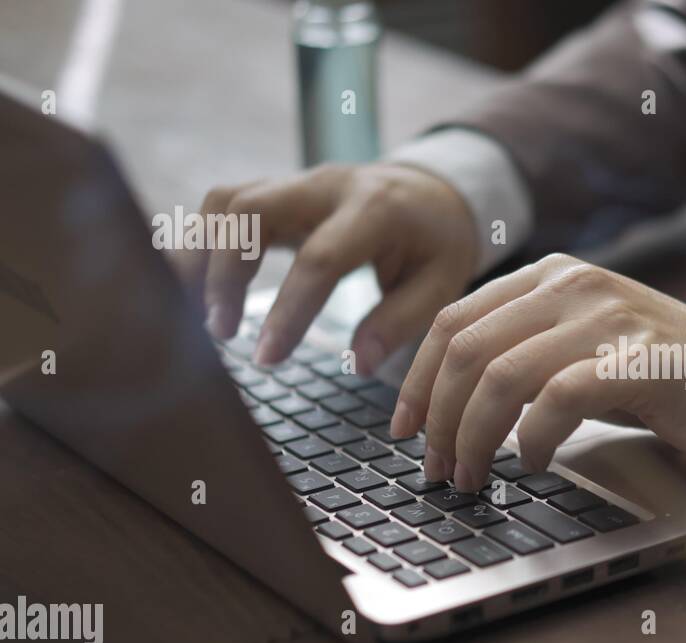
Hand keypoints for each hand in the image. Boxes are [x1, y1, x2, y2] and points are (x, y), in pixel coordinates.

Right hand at [175, 162, 478, 372]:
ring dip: (200, 256)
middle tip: (220, 333)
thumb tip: (359, 364)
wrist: (432, 193)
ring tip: (194, 315)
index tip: (267, 359)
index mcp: (376, 209)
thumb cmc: (436, 245)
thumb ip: (400, 322)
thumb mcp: (441, 283)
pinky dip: (200, 244)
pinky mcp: (275, 191)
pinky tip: (192, 289)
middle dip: (224, 271)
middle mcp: (327, 186)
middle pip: (252, 210)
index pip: (320, 258)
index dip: (289, 310)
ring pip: (227, 201)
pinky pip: (222, 206)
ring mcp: (296, 182)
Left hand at [390, 253, 685, 490]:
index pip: (453, 320)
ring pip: (503, 374)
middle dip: (439, 417)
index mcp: (548, 276)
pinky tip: (531, 463)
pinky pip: (559, 397)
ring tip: (473, 476)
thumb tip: (441, 402)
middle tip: (436, 468)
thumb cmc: (650, 372)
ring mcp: (606, 318)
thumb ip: (519, 350)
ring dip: (474, 436)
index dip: (417, 381)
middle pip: (468, 348)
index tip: (404, 430)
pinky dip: (532, 438)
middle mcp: (572, 285)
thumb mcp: (575, 345)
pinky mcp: (637, 359)